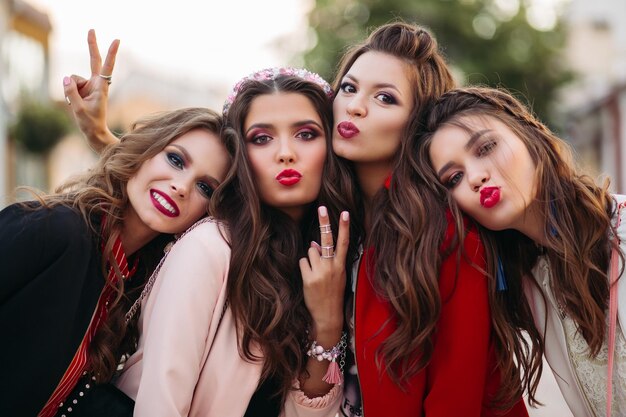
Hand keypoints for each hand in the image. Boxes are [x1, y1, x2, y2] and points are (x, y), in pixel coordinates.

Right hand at [63, 29, 119, 152]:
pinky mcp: (82, 89)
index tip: (117, 40)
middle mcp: (96, 83)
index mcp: (101, 87)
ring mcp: (89, 85)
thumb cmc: (90, 123)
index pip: (106, 67)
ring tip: (80, 104)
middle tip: (91, 28)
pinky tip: (76, 103)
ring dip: (72, 91)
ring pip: (73, 79)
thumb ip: (71, 93)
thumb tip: (65, 78)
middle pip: (93, 61)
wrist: (93, 132)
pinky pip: (69, 85)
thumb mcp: (78, 109)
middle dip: (92, 45)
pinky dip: (69, 93)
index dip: (111, 53)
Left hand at [299, 206, 349, 339]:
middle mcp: (332, 267)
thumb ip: (328, 259)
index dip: (344, 227)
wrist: (328, 315)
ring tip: (315, 273)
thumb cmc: (332, 293)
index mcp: (341, 266)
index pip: (344, 243)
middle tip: (322, 208)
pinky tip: (309, 278)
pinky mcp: (308, 278)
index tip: (345, 213)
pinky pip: (302, 262)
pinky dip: (304, 267)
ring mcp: (320, 272)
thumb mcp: (336, 276)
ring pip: (310, 251)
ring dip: (310, 259)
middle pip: (327, 240)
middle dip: (325, 222)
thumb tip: (314, 244)